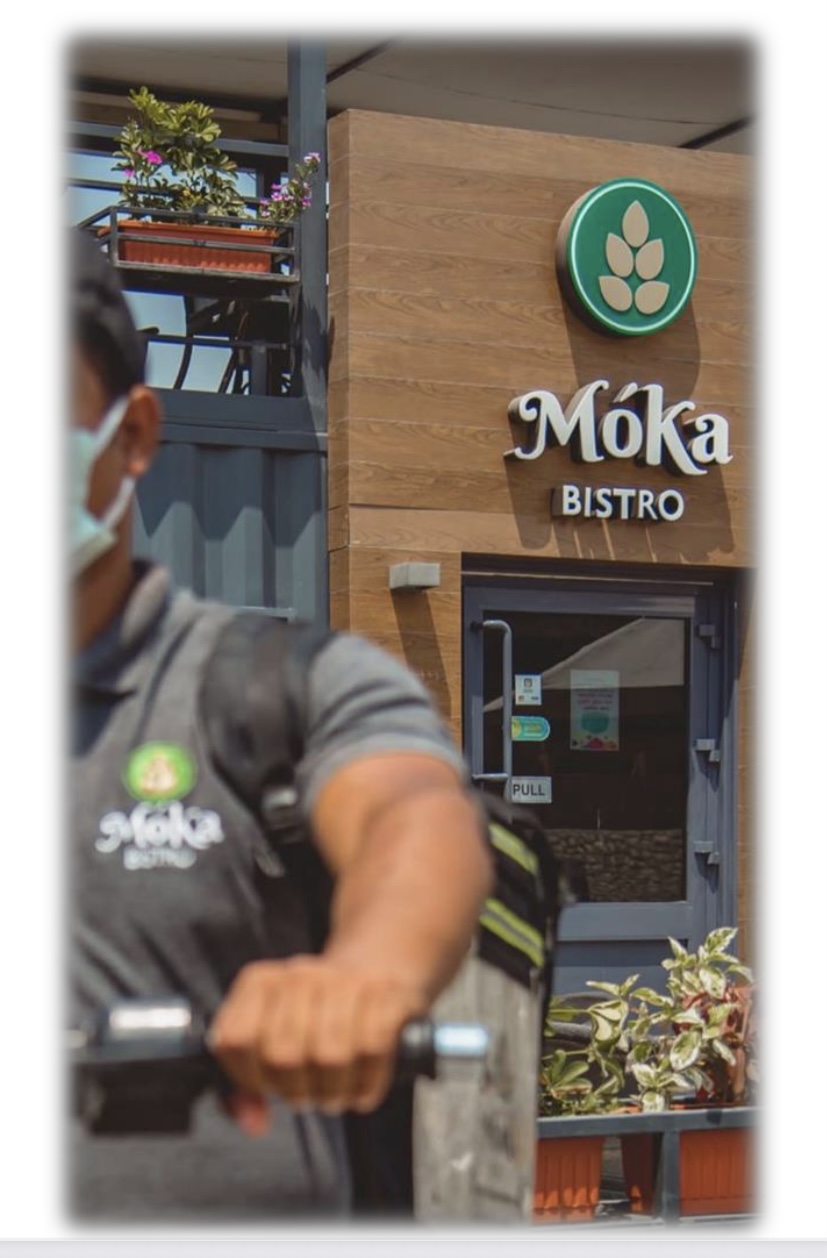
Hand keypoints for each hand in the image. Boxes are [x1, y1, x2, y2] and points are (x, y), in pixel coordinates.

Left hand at [208, 955, 427, 1132]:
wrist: (371, 976)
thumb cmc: (315, 1021)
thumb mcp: (269, 1045)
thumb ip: (246, 1089)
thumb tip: (253, 1122)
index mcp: (260, 982)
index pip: (236, 1040)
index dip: (251, 1078)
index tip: (267, 1084)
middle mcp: (299, 974)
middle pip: (284, 1054)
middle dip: (296, 1091)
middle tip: (308, 1094)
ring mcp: (344, 979)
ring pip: (330, 1055)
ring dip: (333, 1091)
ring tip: (335, 1092)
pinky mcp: (385, 991)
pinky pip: (372, 1049)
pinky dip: (368, 1082)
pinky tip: (362, 1088)